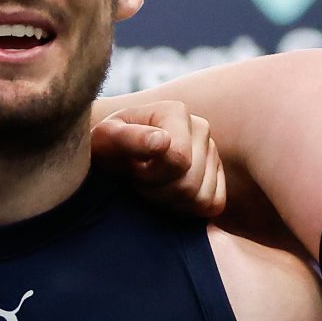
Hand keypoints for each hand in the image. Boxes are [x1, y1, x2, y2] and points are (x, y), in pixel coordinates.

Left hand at [91, 100, 225, 221]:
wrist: (111, 154)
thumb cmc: (105, 148)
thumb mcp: (103, 140)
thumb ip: (126, 138)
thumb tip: (161, 142)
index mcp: (176, 112)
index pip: (178, 159)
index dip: (149, 176)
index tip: (130, 169)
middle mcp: (200, 127)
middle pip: (189, 183)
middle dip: (157, 192)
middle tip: (137, 182)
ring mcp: (212, 151)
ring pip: (202, 198)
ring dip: (170, 202)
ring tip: (151, 187)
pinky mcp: (217, 174)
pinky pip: (214, 204)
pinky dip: (189, 208)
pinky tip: (168, 195)